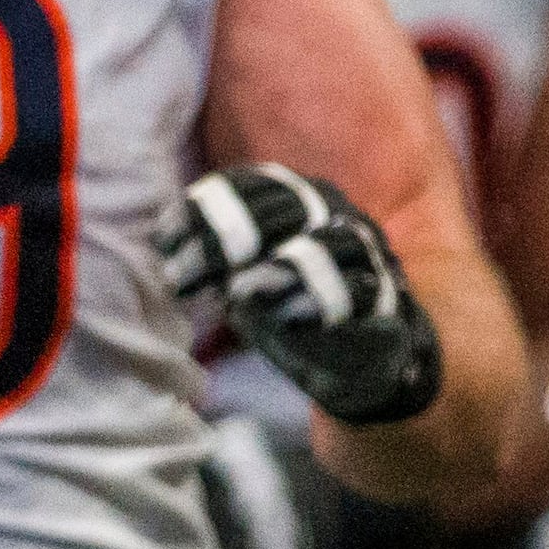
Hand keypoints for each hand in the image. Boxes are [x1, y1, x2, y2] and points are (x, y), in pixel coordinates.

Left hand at [158, 165, 440, 425]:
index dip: (204, 211)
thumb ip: (211, 258)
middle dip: (229, 239)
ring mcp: (365, 252)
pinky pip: (361, 291)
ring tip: (240, 294)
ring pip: (330, 245)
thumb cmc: (289, 309)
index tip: (165, 246)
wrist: (359, 360)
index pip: (248, 187)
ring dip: (281, 269)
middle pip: (284, 208)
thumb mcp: (238, 280)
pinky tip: (285, 320)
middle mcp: (332, 213)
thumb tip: (162, 239)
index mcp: (293, 198)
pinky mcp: (386, 296)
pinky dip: (321, 303)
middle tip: (185, 277)